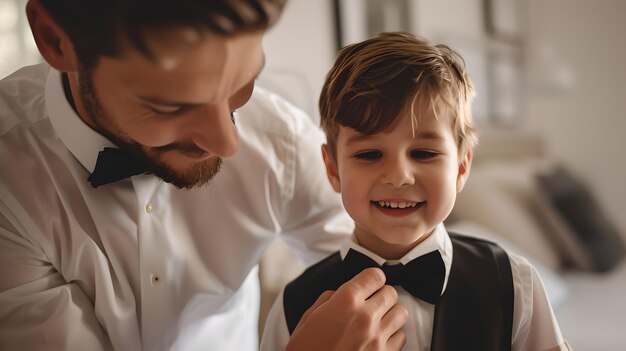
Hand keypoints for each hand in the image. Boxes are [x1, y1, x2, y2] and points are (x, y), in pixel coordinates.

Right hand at [285, 267, 407, 350]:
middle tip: (371, 303)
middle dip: (381, 295)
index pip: (375, 275)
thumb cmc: (306, 350)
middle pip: (391, 292)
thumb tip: (338, 294)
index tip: (368, 284)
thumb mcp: (308, 319)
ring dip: (390, 314)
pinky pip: (401, 337)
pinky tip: (379, 338)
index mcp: (345, 301)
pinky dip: (393, 336)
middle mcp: (365, 316)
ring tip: (378, 320)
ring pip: (401, 313)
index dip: (371, 279)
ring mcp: (377, 337)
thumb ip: (328, 300)